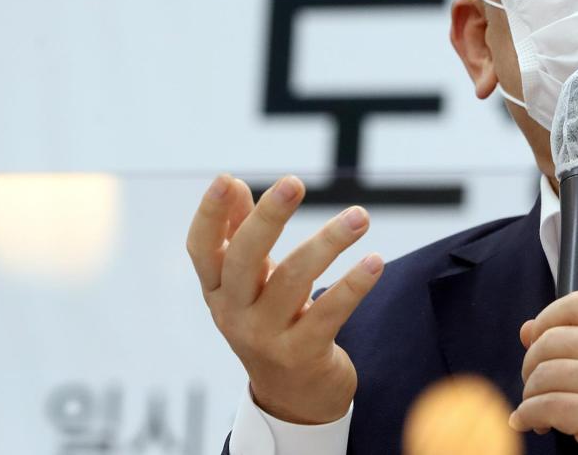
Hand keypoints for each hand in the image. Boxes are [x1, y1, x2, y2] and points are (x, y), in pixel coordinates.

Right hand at [186, 174, 383, 424]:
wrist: (294, 400)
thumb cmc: (271, 325)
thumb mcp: (250, 285)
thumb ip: (241, 235)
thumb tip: (235, 185)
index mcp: (218, 292)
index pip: (202, 250)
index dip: (209, 215)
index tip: (226, 179)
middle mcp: (235, 315)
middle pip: (245, 259)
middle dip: (269, 217)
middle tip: (295, 183)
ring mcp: (267, 337)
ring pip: (295, 279)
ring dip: (329, 242)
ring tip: (360, 217)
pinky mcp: (304, 354)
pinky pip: (330, 311)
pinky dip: (354, 283)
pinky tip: (375, 260)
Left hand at [510, 291, 577, 454]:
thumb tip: (527, 330)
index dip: (546, 318)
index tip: (535, 340)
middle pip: (553, 339)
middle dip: (531, 365)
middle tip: (535, 386)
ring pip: (545, 374)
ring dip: (530, 394)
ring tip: (538, 409)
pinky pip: (546, 406)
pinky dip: (528, 415)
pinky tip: (532, 422)